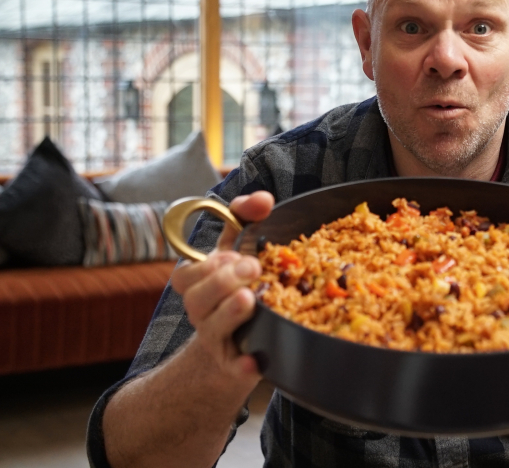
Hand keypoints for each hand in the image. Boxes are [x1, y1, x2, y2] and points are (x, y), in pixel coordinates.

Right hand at [170, 191, 274, 382]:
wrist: (241, 345)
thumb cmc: (239, 286)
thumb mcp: (238, 251)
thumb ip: (245, 218)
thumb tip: (263, 199)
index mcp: (199, 284)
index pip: (186, 274)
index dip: (207, 265)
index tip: (232, 253)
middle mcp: (202, 312)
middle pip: (198, 299)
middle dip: (223, 281)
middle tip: (252, 267)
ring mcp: (217, 339)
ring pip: (212, 329)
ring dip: (229, 313)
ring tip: (250, 299)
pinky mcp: (235, 364)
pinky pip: (234, 367)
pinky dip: (243, 365)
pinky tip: (255, 362)